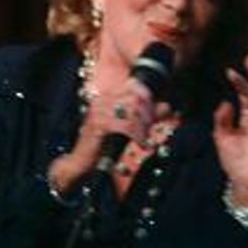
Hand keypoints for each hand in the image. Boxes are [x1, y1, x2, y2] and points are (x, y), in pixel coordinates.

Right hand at [49, 77, 158, 192]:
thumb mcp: (128, 126)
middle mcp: (103, 101)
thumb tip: (167, 106)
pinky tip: (141, 143)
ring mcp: (99, 112)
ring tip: (146, 137)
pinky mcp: (99, 125)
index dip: (149, 97)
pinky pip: (126, 126)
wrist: (81, 161)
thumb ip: (146, 116)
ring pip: (132, 111)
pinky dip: (138, 135)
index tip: (157, 111)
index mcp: (108, 97)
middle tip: (153, 126)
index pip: (134, 86)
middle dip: (149, 113)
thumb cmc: (105, 144)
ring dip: (144, 125)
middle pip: (136, 98)